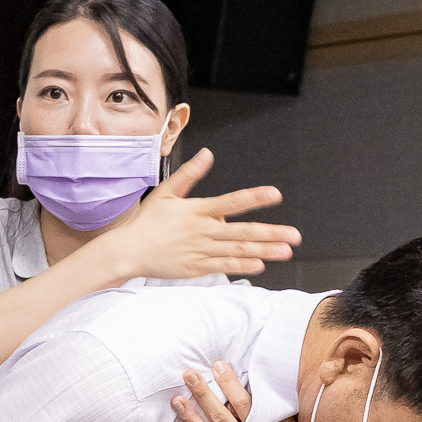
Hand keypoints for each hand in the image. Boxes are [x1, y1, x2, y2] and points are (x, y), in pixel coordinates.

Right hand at [103, 149, 298, 281]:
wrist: (127, 251)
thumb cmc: (146, 222)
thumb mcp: (165, 192)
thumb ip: (189, 174)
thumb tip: (207, 154)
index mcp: (196, 210)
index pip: (231, 201)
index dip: (254, 197)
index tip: (275, 194)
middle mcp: (202, 231)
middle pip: (242, 231)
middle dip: (271, 232)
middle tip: (294, 235)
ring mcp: (200, 251)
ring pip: (237, 250)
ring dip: (264, 250)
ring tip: (286, 251)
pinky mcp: (196, 268)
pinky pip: (224, 267)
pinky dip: (242, 266)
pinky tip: (260, 264)